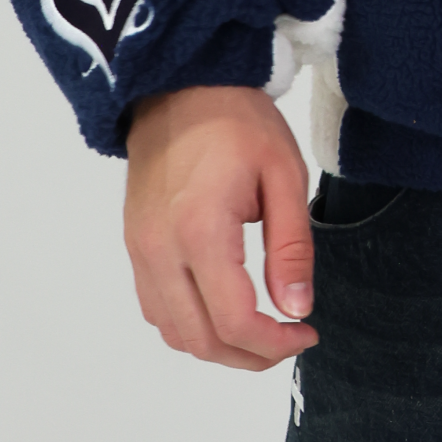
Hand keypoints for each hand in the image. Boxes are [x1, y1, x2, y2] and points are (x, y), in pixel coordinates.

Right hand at [123, 85, 317, 369]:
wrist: (180, 85)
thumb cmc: (236, 120)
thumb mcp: (284, 174)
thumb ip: (291, 248)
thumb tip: (297, 308)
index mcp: (200, 230)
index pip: (234, 320)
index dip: (274, 343)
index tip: (306, 332)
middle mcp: (160, 250)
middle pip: (200, 340)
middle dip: (250, 356)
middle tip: (289, 340)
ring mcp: (141, 251)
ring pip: (174, 332)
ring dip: (218, 347)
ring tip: (261, 332)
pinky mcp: (135, 246)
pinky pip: (157, 309)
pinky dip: (191, 325)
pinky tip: (223, 310)